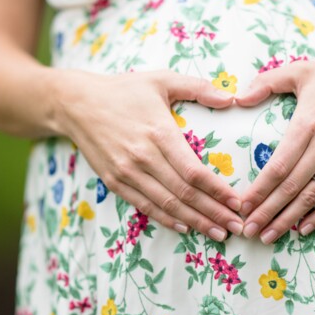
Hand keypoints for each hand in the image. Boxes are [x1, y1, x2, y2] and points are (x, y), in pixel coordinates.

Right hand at [58, 69, 243, 240]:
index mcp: (159, 132)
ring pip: (166, 204)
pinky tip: (185, 228)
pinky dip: (166, 220)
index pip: (194, 170)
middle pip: (184, 193)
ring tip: (218, 234)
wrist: (76, 104)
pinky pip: (145, 206)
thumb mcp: (161, 80)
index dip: (218, 191)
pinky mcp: (114, 182)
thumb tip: (231, 99)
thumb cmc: (124, 90)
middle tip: (236, 227)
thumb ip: (198, 88)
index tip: (238, 202)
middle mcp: (143, 157)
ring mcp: (126, 172)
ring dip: (195, 222)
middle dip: (213, 213)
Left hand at [233, 56, 314, 243]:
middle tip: (248, 230)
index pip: (278, 165)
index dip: (259, 190)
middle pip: (291, 187)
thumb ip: (267, 82)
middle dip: (267, 211)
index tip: (242, 206)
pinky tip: (303, 229)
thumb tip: (237, 99)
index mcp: (308, 124)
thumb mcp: (301, 71)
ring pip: (312, 196)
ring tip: (268, 236)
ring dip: (289, 219)